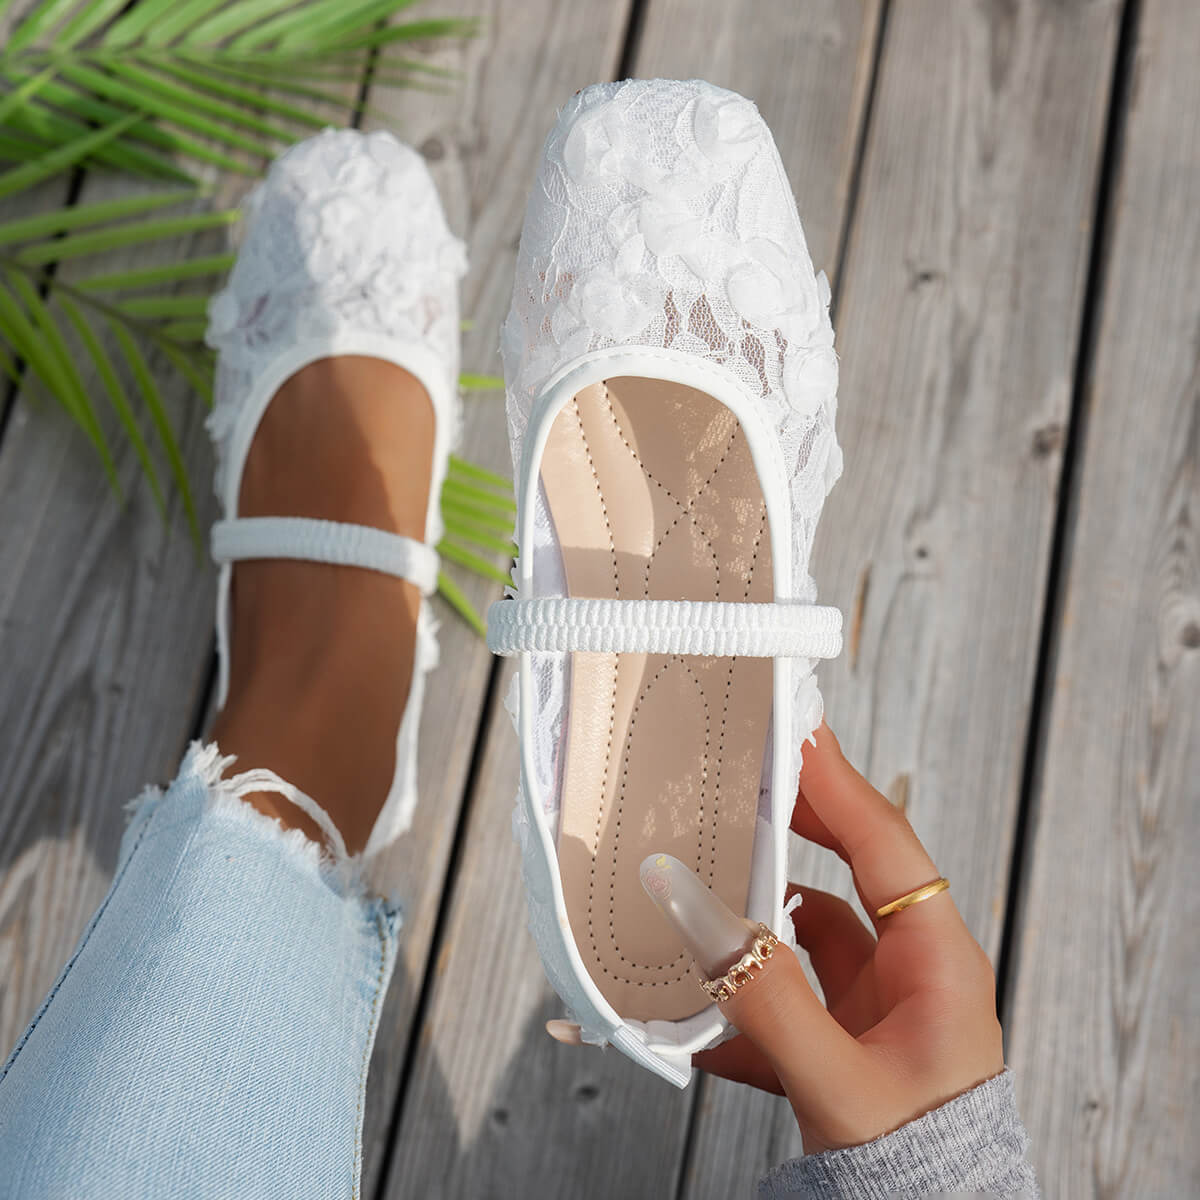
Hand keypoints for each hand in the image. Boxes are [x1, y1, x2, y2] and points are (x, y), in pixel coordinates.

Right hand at [694, 720, 1003, 1153]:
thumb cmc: (917, 1167)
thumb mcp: (840, 1082)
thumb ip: (766, 998)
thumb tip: (698, 914)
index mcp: (937, 961)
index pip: (884, 843)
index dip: (835, 783)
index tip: (793, 731)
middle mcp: (908, 970)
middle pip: (843, 868)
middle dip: (789, 826)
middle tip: (736, 781)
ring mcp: (872, 1004)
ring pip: (801, 932)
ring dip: (747, 918)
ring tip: (691, 891)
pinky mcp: (839, 1038)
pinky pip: (778, 994)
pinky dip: (733, 996)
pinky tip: (683, 1011)